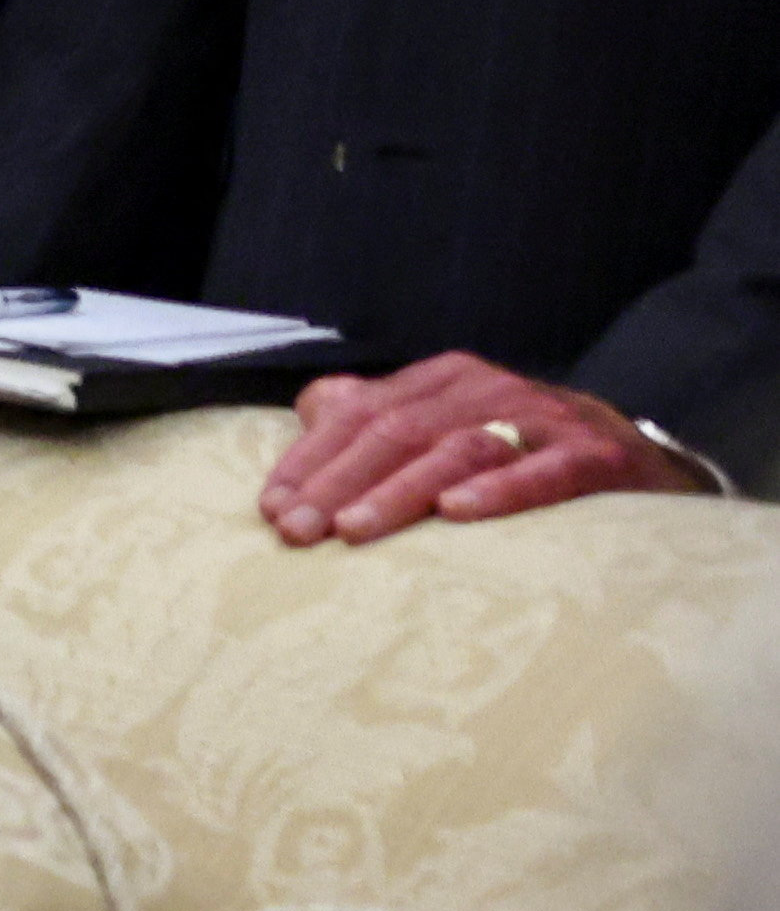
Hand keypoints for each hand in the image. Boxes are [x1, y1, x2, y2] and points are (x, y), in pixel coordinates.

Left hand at [264, 353, 708, 544]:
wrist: (639, 460)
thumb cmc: (520, 449)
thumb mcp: (447, 423)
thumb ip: (379, 415)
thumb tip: (312, 409)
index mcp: (444, 380)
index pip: (358, 415)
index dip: (310, 461)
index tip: (271, 508)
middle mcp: (488, 389)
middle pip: (398, 432)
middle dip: (339, 482)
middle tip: (298, 530)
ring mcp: (543, 420)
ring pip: (457, 450)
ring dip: (400, 492)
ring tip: (354, 530)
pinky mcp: (594, 456)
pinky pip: (542, 471)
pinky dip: (498, 491)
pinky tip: (457, 514)